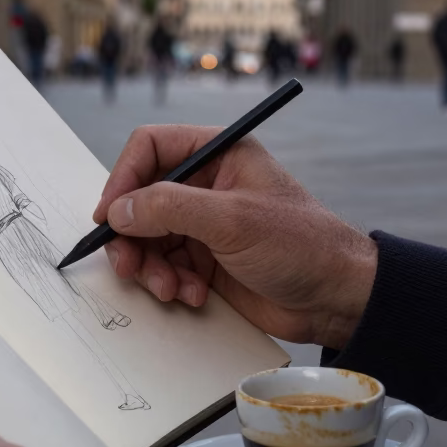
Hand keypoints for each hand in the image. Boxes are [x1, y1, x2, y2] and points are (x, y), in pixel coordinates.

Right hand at [92, 125, 377, 349]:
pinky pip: (163, 266)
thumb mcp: (233, 220)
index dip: (123, 179)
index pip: (150, 148)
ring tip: (168, 288)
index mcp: (219, 153)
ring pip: (146, 237)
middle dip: (131, 234)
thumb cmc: (303, 246)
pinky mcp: (204, 259)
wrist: (336, 299)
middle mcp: (207, 184)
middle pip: (140, 198)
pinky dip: (168, 283)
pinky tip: (192, 295)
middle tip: (128, 264)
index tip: (110, 214)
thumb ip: (170, 208)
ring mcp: (204, 223)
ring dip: (149, 266)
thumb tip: (119, 210)